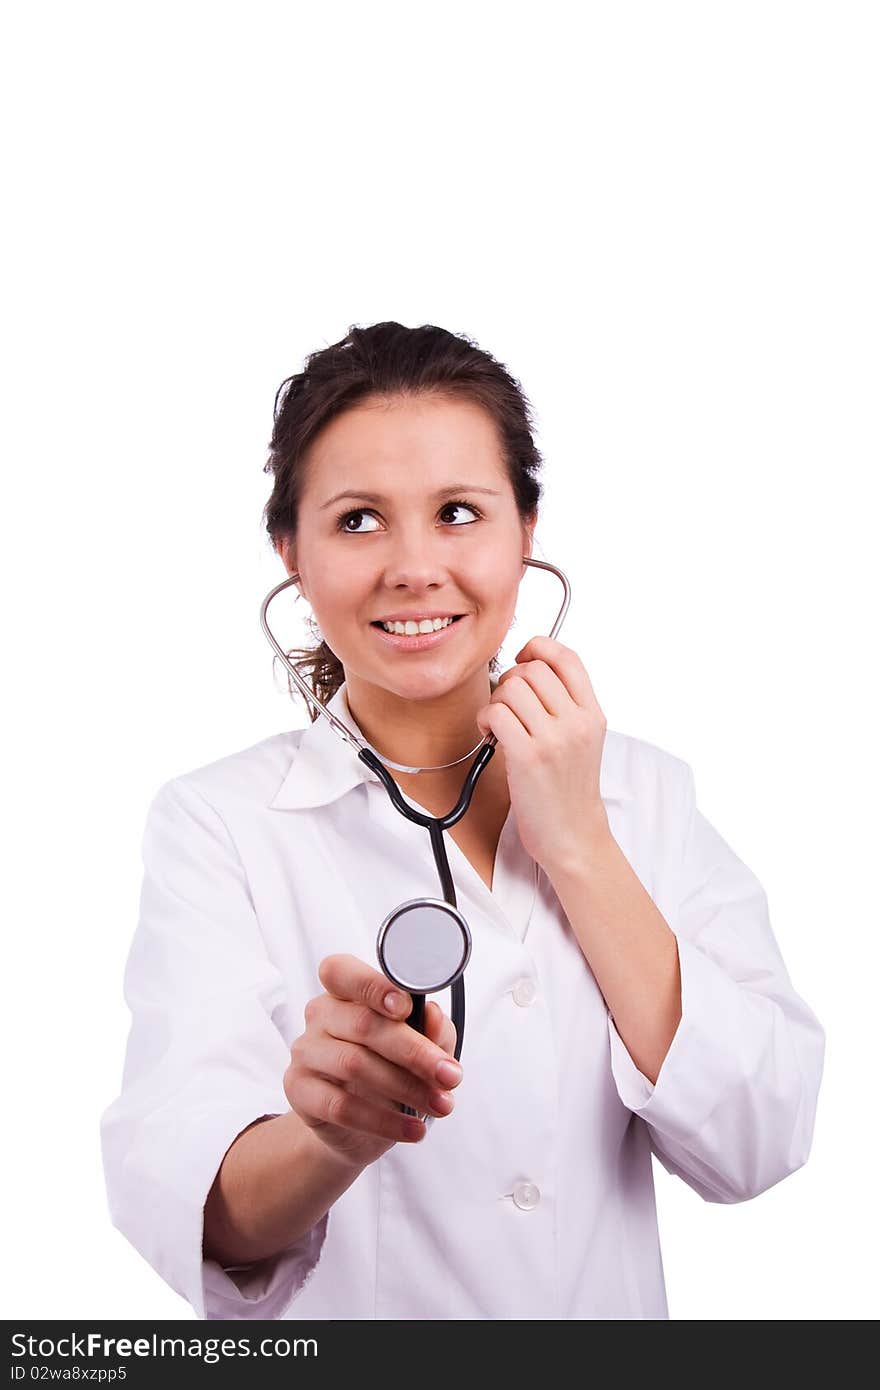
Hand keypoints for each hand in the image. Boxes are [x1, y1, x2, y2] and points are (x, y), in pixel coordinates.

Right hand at [284, 953, 461, 1168]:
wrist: (356, 1126)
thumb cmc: (390, 1070)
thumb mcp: (421, 1046)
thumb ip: (432, 1029)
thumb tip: (434, 1016)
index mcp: (345, 991)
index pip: (342, 971)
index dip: (373, 986)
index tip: (408, 1007)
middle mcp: (320, 1015)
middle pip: (363, 1024)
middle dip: (414, 1052)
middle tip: (450, 1076)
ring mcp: (305, 1052)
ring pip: (354, 1064)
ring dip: (406, 1088)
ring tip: (440, 1105)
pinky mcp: (298, 1090)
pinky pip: (341, 1105)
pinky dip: (384, 1121)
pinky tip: (413, 1129)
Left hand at [476, 635, 609, 876]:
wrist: (573, 835)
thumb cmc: (568, 788)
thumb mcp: (582, 739)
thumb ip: (565, 704)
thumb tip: (527, 665)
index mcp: (593, 713)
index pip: (567, 657)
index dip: (538, 647)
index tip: (522, 660)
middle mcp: (578, 722)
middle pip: (532, 669)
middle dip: (510, 682)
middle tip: (508, 707)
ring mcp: (554, 739)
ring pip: (511, 688)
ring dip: (496, 702)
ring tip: (500, 725)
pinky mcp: (528, 757)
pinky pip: (496, 713)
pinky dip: (486, 720)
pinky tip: (491, 736)